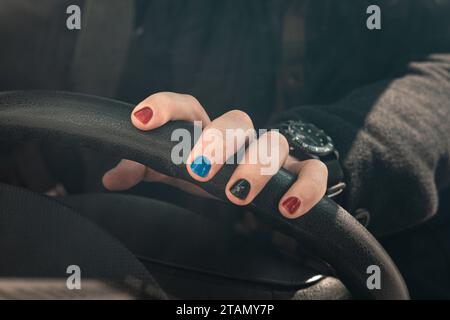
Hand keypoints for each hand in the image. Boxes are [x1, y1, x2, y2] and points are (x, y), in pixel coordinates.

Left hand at [103, 92, 327, 217]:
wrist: (260, 176)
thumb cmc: (213, 169)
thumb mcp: (176, 169)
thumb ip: (145, 167)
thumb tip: (112, 176)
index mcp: (208, 130)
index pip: (189, 106)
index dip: (165, 106)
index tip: (141, 120)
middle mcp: (242, 136)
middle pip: (238, 120)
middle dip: (218, 139)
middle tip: (196, 167)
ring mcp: (272, 152)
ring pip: (275, 143)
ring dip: (258, 165)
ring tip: (237, 193)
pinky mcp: (299, 172)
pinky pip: (313, 172)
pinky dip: (306, 187)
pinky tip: (287, 207)